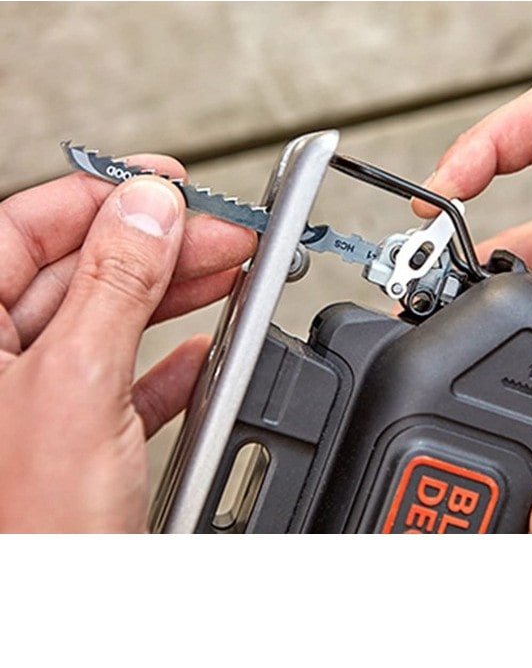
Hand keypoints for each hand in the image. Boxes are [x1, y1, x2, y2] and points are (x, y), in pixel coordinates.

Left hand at [0, 156, 255, 531]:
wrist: (57, 635)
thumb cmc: (31, 534)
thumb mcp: (75, 385)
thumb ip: (114, 284)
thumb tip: (148, 206)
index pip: (29, 228)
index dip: (105, 195)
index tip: (168, 182)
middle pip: (80, 271)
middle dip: (158, 245)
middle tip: (221, 229)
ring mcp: (37, 402)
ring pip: (110, 321)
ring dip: (175, 295)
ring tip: (229, 270)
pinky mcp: (80, 441)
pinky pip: (128, 381)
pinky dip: (174, 363)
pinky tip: (206, 349)